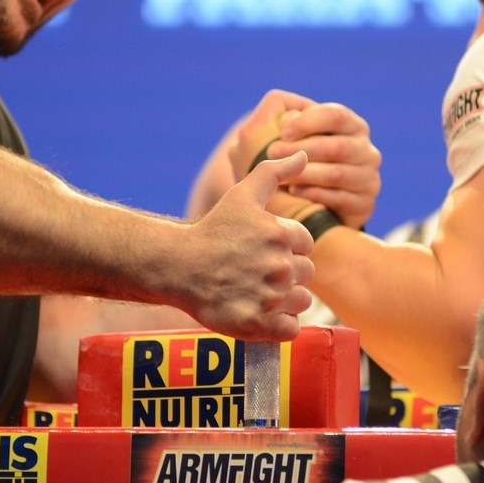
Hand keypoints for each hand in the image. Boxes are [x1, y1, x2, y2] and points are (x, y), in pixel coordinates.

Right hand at [183, 151, 315, 339]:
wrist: (178, 268)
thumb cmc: (213, 231)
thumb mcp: (242, 195)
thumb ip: (274, 171)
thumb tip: (301, 154)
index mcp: (282, 234)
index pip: (305, 245)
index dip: (286, 247)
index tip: (260, 249)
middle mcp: (280, 266)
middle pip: (305, 274)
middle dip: (286, 273)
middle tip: (256, 272)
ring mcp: (271, 297)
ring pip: (301, 301)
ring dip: (285, 299)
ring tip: (258, 292)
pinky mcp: (261, 325)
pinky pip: (291, 328)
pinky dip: (279, 324)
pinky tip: (259, 312)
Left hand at [230, 90, 381, 228]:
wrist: (299, 204)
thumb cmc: (288, 160)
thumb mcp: (281, 133)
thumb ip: (280, 114)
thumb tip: (289, 117)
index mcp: (351, 125)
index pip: (336, 116)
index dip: (308, 122)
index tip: (283, 133)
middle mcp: (366, 150)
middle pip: (337, 147)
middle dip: (301, 150)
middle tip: (273, 154)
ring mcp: (368, 179)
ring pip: (337, 174)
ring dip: (304, 173)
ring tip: (279, 175)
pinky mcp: (365, 205)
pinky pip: (340, 199)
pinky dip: (314, 194)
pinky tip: (294, 191)